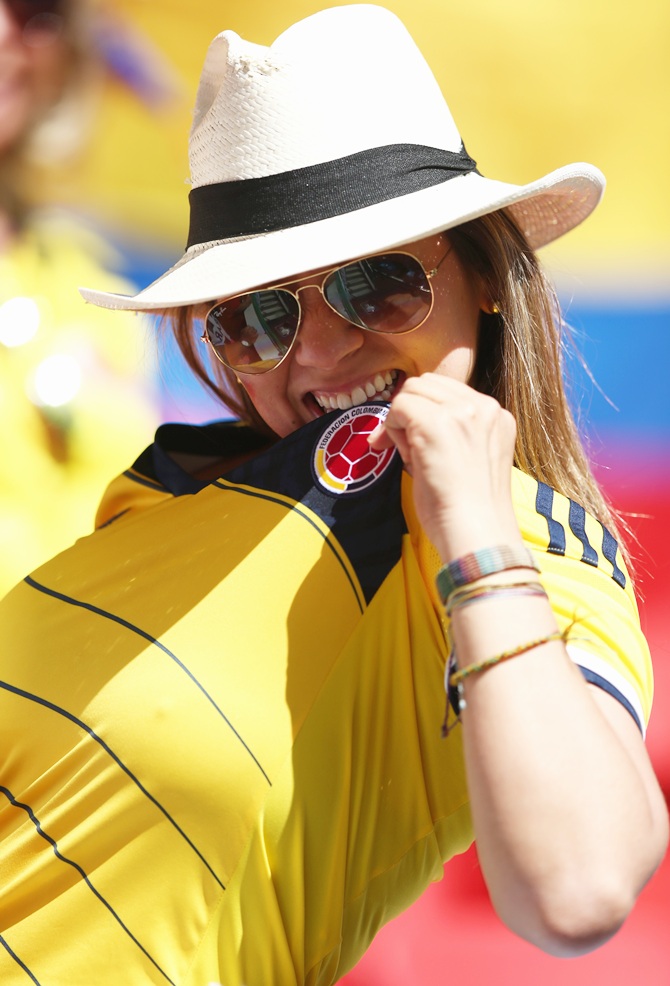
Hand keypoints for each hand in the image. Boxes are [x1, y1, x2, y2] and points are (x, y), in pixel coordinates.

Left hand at [369, 373, 521, 559]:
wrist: (477, 534)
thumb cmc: (470, 511)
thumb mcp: (471, 458)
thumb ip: (453, 432)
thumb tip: (411, 421)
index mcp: (497, 415)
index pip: (448, 390)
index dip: (424, 411)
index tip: (414, 441)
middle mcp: (484, 407)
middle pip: (427, 383)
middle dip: (410, 410)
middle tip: (403, 448)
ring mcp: (461, 412)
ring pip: (411, 391)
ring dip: (401, 420)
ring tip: (412, 456)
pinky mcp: (434, 423)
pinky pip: (398, 407)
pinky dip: (392, 429)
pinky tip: (407, 458)